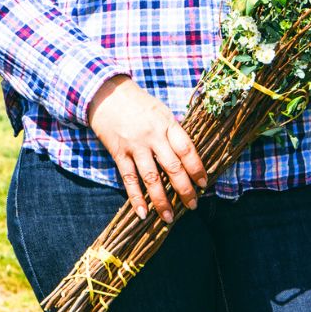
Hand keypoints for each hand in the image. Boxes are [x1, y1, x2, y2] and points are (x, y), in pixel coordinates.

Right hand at [86, 76, 207, 222]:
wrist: (106, 94)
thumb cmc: (138, 103)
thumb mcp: (161, 111)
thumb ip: (173, 131)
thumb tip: (188, 155)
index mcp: (167, 124)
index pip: (187, 149)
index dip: (197, 168)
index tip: (204, 183)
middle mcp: (153, 136)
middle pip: (172, 167)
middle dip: (184, 189)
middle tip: (193, 205)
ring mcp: (135, 146)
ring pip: (151, 178)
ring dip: (161, 200)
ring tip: (169, 217)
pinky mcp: (119, 153)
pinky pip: (129, 179)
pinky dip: (136, 198)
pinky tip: (143, 213)